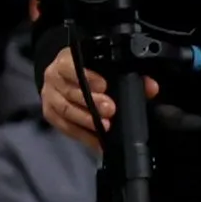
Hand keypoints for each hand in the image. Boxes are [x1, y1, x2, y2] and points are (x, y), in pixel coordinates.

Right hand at [42, 48, 157, 150]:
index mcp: (66, 61)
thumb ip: (129, 73)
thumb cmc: (88, 67)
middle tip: (110, 110)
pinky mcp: (49, 114)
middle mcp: (53, 78)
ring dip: (86, 121)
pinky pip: (65, 127)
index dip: (88, 77)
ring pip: (66, 111)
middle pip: (71, 92)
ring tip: (105, 127)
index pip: (72, 67)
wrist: (62, 74)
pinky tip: (97, 141)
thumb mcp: (104, 63)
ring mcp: (49, 97)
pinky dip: (82, 135)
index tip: (104, 86)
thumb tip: (151, 88)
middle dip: (91, 103)